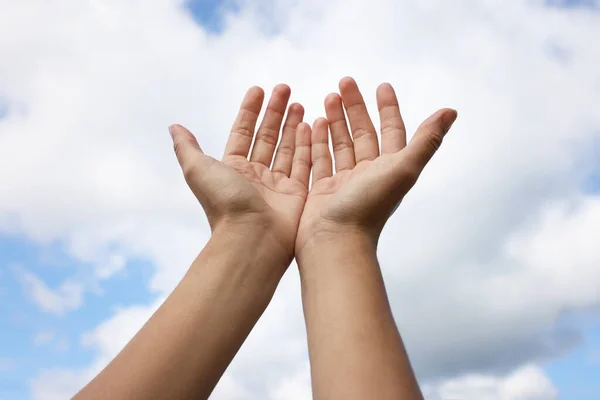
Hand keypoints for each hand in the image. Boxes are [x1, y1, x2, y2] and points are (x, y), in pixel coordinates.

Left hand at [170, 84, 310, 262]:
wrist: (252, 238)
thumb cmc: (225, 203)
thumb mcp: (198, 170)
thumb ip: (187, 148)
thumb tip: (174, 127)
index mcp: (233, 168)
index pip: (242, 132)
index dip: (250, 110)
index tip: (259, 89)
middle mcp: (255, 175)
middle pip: (267, 136)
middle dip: (275, 112)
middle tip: (286, 89)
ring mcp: (278, 184)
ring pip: (287, 148)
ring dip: (292, 125)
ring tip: (299, 104)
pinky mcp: (297, 193)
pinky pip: (304, 163)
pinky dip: (307, 145)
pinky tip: (311, 125)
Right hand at [296, 77, 456, 252]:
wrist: (335, 241)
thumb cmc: (369, 207)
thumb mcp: (403, 169)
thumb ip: (427, 140)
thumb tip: (451, 110)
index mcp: (388, 168)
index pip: (391, 131)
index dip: (388, 108)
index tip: (381, 85)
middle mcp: (368, 174)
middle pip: (363, 133)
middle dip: (354, 107)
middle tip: (343, 82)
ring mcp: (343, 182)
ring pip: (341, 144)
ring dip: (335, 120)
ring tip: (327, 97)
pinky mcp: (322, 189)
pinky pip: (320, 158)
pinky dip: (316, 140)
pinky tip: (310, 124)